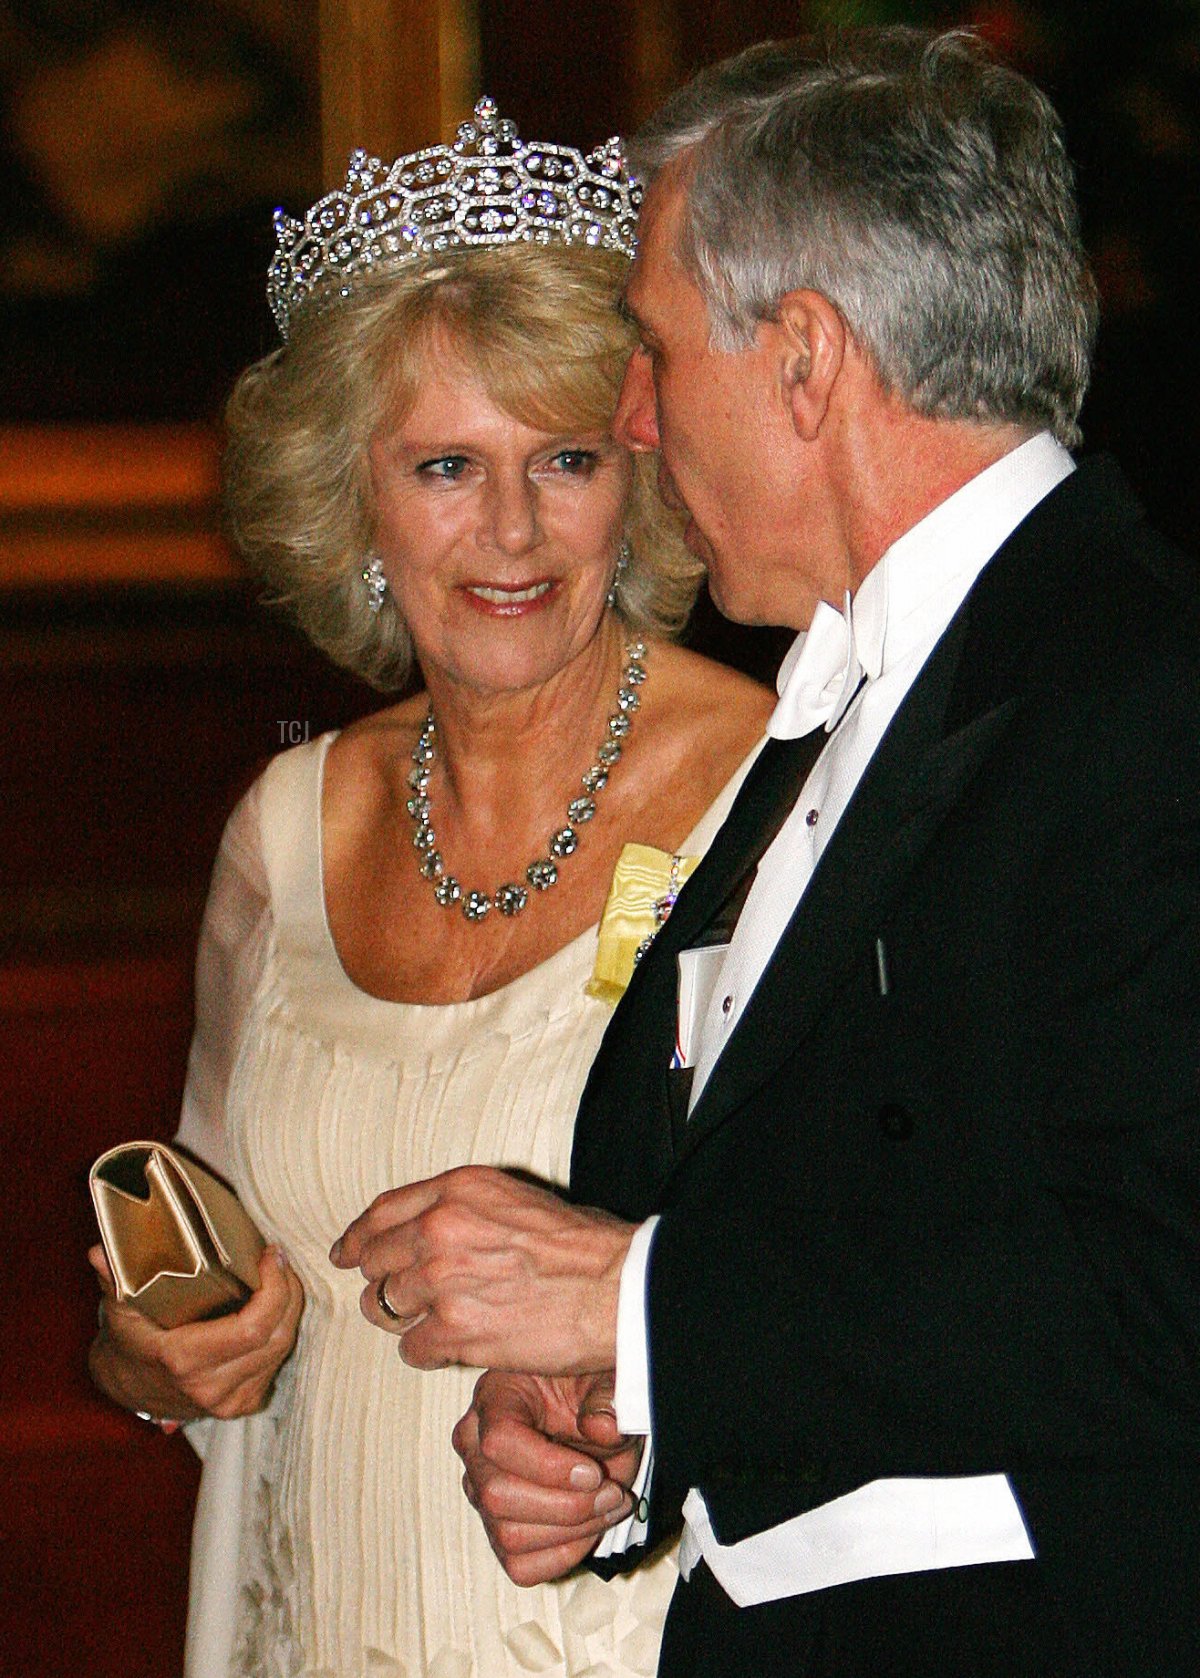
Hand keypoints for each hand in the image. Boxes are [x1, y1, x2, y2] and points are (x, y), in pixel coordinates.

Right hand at [88, 1243, 303, 1420]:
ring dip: (291, 1310)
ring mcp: (228, 1402)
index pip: (253, 1329)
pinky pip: (276, 1364)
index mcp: (185, 1361)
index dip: (274, 1290)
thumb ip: (113, 1278)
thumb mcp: (119, 1307)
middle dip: (288, 1292)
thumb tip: (99, 1253)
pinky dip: (283, 1332)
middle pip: (276, 1337)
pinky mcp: (242, 1405)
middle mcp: (211, 1387)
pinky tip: (277, 1306)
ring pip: (282, 1350)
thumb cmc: (128, 1338)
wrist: (128, 1386)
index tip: (272, 1254)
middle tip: (280, 1258)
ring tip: (281, 1275)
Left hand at [330, 1165, 635, 1373]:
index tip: (347, 1253)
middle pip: (374, 1261)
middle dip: (383, 1282)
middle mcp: (440, 1228)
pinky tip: (454, 1347)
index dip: (358, 1237)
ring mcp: (442, 1280)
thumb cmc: (580, 1246)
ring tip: (434, 1324)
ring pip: (384, 1307)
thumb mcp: (514, 1199)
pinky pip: (411, 1348)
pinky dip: (428, 1352)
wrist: (616, 1287)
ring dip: (405, 1319)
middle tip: (399, 1299)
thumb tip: (424, 1232)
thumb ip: (463, 1210)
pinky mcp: (453, 1330)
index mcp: (456, 1190)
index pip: (382, 1212)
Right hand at [453, 1368, 641, 1584]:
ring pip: (509, 1536)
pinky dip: (562, 1556)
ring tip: (609, 1507)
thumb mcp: (606, 1381)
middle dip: (566, 1505)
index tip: (592, 1473)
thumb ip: (606, 1398)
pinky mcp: (497, 1530)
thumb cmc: (591, 1394)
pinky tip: (590, 1529)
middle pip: (497, 1496)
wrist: (594, 1422)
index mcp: (496, 1396)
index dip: (548, 1466)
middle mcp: (475, 1444)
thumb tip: (601, 1428)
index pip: (499, 1440)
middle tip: (611, 1493)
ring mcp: (481, 1491)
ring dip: (571, 1532)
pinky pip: (520, 1565)